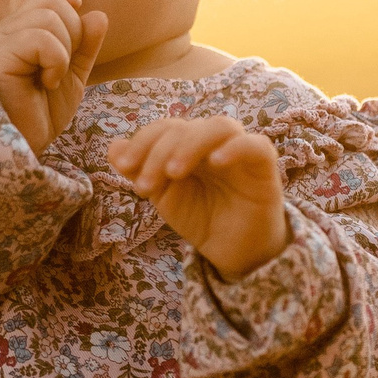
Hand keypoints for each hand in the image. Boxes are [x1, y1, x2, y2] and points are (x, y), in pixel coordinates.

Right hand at [0, 0, 109, 154]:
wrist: (23, 146)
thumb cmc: (40, 115)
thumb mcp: (72, 77)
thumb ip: (85, 46)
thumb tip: (98, 14)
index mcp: (20, 30)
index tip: (76, 13)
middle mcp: (5, 30)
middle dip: (72, 31)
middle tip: (62, 66)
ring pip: (49, 16)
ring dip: (64, 50)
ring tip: (52, 77)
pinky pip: (41, 38)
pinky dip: (55, 61)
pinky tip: (45, 83)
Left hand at [108, 115, 288, 278]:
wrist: (233, 251)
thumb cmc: (201, 217)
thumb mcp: (164, 196)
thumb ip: (141, 171)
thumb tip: (113, 148)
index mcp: (188, 144)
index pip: (164, 128)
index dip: (142, 142)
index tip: (124, 167)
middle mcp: (213, 142)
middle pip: (186, 126)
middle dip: (159, 151)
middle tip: (146, 184)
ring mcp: (240, 150)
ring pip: (219, 126)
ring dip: (191, 144)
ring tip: (173, 172)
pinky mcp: (264, 165)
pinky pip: (255, 144)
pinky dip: (234, 148)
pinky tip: (215, 162)